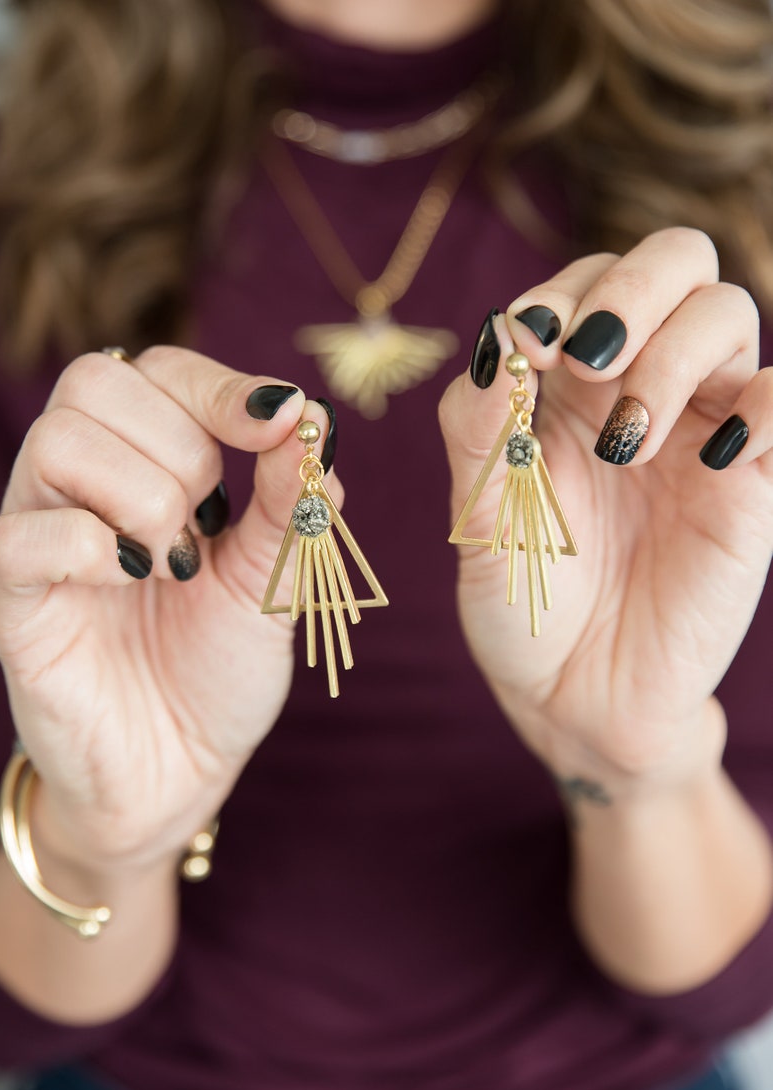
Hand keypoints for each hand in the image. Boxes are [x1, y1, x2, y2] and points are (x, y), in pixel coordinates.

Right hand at [0, 348, 333, 867]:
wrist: (179, 772)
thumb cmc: (217, 671)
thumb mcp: (272, 581)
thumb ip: (289, 503)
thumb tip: (315, 421)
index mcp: (145, 467)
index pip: (158, 370)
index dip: (220, 386)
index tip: (281, 422)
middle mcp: (82, 489)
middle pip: (97, 382)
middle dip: (181, 446)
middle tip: (208, 525)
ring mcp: (41, 540)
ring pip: (55, 442)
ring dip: (141, 495)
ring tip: (172, 562)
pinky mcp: (13, 603)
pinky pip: (19, 538)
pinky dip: (90, 547)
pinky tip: (132, 580)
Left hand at [441, 229, 772, 780]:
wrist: (576, 694)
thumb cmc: (523, 599)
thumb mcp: (480, 512)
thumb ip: (477, 420)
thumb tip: (501, 334)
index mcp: (570, 383)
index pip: (590, 278)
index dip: (564, 293)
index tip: (532, 349)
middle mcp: (643, 386)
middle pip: (677, 262)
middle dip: (632, 291)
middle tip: (591, 362)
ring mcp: (704, 427)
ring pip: (728, 314)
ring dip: (673, 354)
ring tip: (626, 443)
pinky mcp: (754, 480)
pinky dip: (761, 405)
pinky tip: (712, 458)